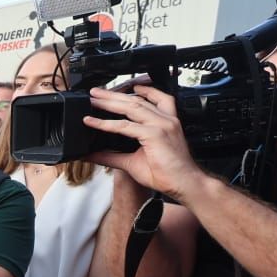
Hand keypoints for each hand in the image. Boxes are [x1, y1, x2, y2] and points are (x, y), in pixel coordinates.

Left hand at [83, 86, 207, 201]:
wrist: (184, 184)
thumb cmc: (166, 173)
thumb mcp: (132, 161)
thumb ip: (111, 156)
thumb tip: (92, 155)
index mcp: (166, 121)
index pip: (149, 99)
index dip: (132, 93)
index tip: (114, 91)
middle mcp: (165, 120)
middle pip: (136, 100)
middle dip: (113, 95)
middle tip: (95, 92)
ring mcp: (161, 125)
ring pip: (131, 107)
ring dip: (109, 102)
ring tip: (93, 99)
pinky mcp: (155, 134)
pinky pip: (125, 126)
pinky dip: (106, 123)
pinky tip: (93, 122)